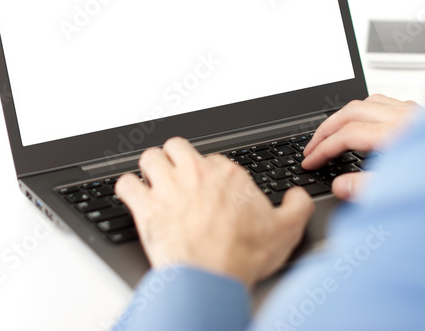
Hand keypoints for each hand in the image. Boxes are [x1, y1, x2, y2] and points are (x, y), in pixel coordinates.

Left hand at [115, 137, 314, 288]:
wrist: (211, 278)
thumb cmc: (242, 256)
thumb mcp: (286, 231)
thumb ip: (297, 207)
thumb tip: (298, 197)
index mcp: (228, 175)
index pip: (213, 158)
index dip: (210, 172)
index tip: (210, 187)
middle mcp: (196, 173)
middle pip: (177, 147)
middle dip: (175, 158)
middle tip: (177, 174)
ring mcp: (168, 187)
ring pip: (149, 157)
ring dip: (150, 168)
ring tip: (153, 180)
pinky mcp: (146, 207)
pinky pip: (126, 184)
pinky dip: (128, 188)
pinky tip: (133, 196)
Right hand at [301, 94, 419, 199]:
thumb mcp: (409, 191)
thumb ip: (369, 188)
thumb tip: (340, 186)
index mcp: (397, 135)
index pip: (348, 135)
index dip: (324, 149)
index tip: (311, 161)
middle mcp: (404, 118)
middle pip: (352, 111)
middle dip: (327, 129)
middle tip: (312, 147)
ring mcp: (414, 113)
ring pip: (368, 102)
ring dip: (345, 116)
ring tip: (332, 134)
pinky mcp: (422, 115)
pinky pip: (386, 103)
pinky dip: (367, 111)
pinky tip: (364, 124)